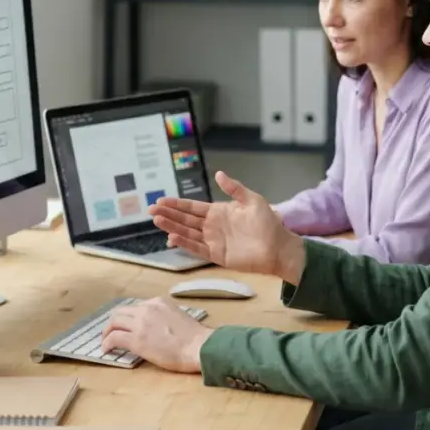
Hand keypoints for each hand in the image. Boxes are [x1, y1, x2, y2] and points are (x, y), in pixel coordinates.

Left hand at [100, 297, 211, 373]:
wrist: (198, 346)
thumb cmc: (194, 337)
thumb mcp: (177, 316)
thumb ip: (164, 317)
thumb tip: (156, 327)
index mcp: (158, 302)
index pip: (136, 307)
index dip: (128, 317)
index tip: (127, 326)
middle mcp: (147, 309)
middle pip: (121, 311)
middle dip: (113, 322)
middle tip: (110, 332)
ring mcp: (140, 323)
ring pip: (114, 322)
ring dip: (107, 331)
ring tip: (105, 341)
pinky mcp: (136, 340)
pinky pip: (114, 338)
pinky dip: (107, 343)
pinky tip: (106, 350)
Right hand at [148, 171, 304, 282]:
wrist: (278, 246)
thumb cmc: (267, 223)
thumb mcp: (252, 200)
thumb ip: (235, 189)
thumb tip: (218, 174)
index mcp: (218, 212)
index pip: (193, 207)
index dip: (177, 204)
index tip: (161, 200)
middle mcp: (212, 226)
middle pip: (185, 220)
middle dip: (168, 214)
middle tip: (151, 209)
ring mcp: (213, 241)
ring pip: (187, 233)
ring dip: (172, 227)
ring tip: (157, 220)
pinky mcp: (217, 255)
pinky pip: (197, 248)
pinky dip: (185, 243)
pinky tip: (172, 237)